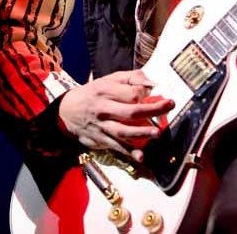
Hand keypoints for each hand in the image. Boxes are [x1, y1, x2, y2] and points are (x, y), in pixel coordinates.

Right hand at [58, 69, 174, 162]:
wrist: (67, 111)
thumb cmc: (94, 93)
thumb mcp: (108, 80)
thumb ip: (131, 78)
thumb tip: (152, 83)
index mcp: (105, 90)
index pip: (130, 93)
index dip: (145, 93)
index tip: (157, 94)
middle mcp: (103, 108)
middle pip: (130, 112)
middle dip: (152, 110)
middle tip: (169, 106)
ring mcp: (102, 126)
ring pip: (123, 131)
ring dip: (141, 133)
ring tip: (157, 133)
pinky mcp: (101, 140)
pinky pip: (117, 147)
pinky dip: (129, 153)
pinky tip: (141, 156)